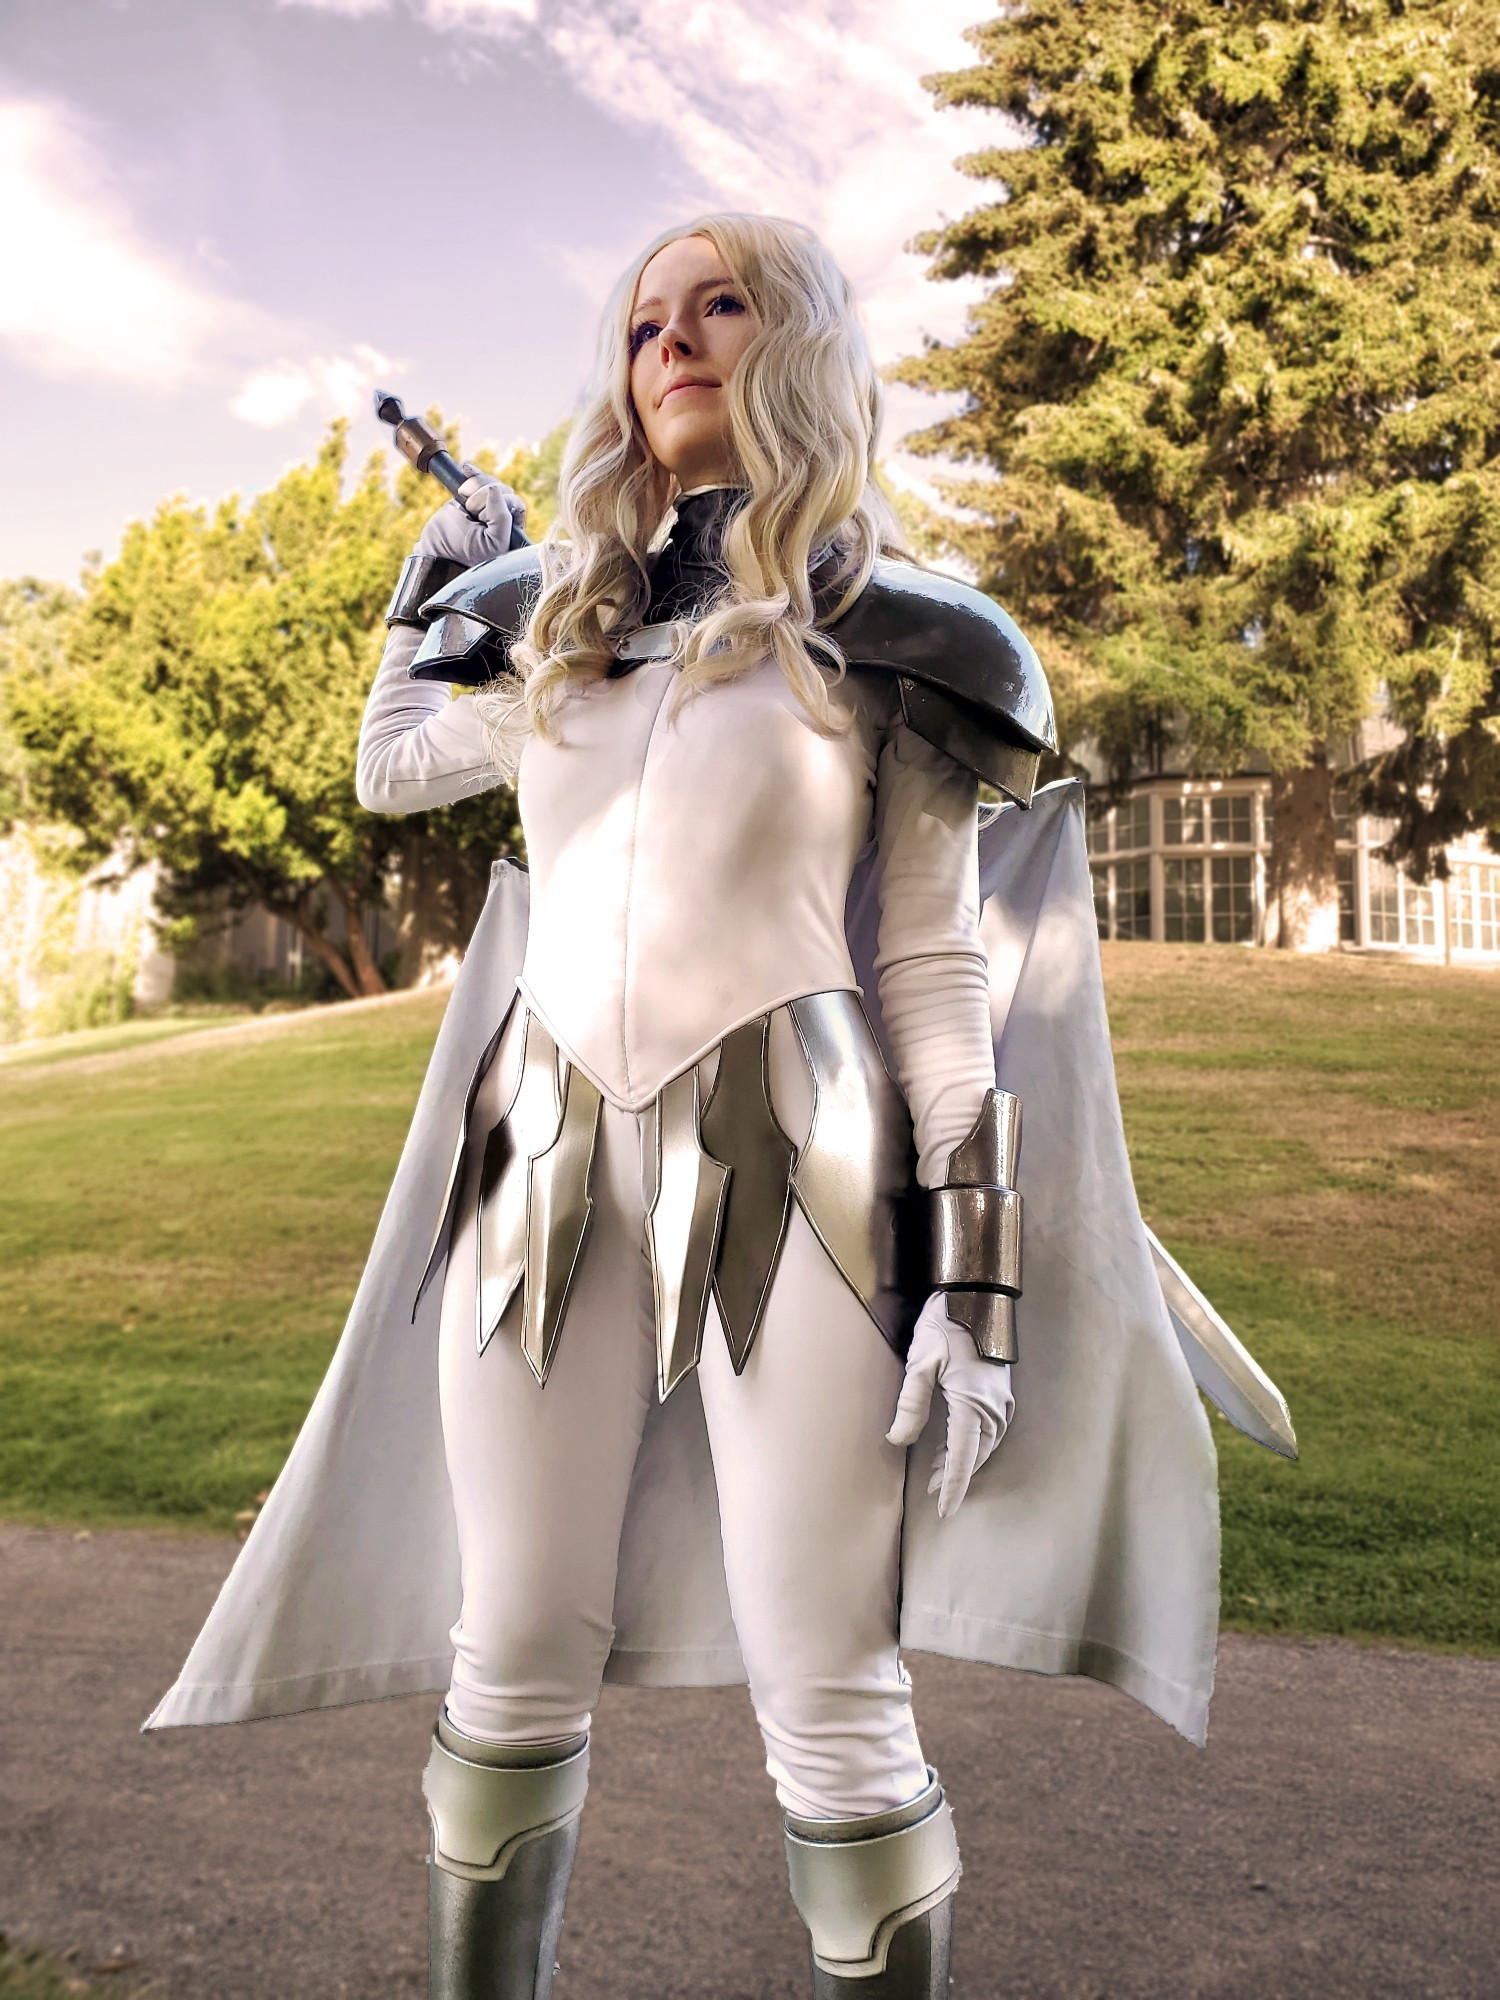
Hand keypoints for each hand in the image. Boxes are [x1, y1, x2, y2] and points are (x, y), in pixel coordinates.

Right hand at [414, 464, 525, 568]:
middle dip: (485, 498)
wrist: (437, 549)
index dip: (500, 505)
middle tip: (472, 514)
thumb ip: (502, 518)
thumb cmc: (466, 551)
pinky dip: (472, 473)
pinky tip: (466, 470)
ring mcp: (487, 504)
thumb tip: (495, 488)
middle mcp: (502, 516)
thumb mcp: (492, 541)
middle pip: (504, 489)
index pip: (516, 503)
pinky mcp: (472, 495)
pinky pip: (478, 477)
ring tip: (465, 503)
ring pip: (491, 482)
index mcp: (512, 529)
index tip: (483, 518)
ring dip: (477, 487)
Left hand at [886, 1293, 1013, 1517]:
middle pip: (977, 1455)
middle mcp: (994, 1407)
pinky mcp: (1001, 1390)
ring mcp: (1001, 1399)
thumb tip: (898, 1441)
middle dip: (956, 1476)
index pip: (963, 1458)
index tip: (944, 1511)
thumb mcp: (920, 1363)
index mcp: (973, 1404)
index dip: (953, 1486)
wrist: (975, 1296)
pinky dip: (975, 1444)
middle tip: (933, 1491)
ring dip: (965, 1461)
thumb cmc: (945, 1326)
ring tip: (939, 1472)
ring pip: (986, 1444)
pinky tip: (957, 1443)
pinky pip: (990, 1429)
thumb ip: (911, 1405)